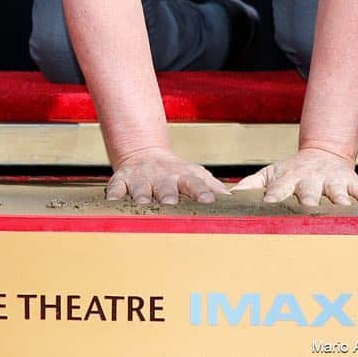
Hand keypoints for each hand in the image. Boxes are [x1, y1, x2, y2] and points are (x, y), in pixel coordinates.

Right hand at [106, 146, 229, 204]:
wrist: (144, 153)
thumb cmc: (176, 173)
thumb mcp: (197, 175)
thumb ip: (215, 189)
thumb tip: (243, 203)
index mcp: (183, 176)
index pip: (195, 183)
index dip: (201, 192)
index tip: (209, 201)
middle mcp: (162, 176)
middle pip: (166, 185)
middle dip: (168, 194)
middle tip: (171, 204)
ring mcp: (141, 178)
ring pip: (141, 187)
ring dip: (142, 195)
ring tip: (143, 204)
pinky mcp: (122, 179)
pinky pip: (116, 186)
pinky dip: (114, 193)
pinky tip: (113, 201)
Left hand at [231, 147, 357, 206]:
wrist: (323, 153)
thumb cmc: (292, 171)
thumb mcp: (270, 173)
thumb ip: (250, 184)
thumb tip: (227, 196)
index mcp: (289, 178)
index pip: (280, 189)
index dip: (275, 196)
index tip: (270, 205)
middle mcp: (310, 179)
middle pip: (309, 191)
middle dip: (309, 200)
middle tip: (309, 210)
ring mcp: (332, 181)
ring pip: (336, 192)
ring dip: (338, 200)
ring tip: (341, 209)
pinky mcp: (351, 182)